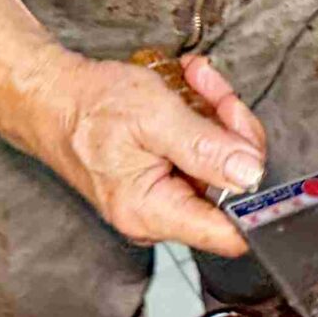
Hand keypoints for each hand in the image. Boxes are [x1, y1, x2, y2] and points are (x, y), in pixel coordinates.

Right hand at [25, 49, 266, 254]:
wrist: (54, 98)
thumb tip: (250, 173)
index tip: (263, 157)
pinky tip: (188, 92)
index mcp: (153, 211)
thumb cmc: (89, 108)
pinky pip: (203, 153)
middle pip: (231, 186)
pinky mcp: (164, 178)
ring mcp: (162, 197)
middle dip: (232, 131)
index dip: (257, 198)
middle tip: (215, 93)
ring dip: (216, 115)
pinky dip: (203, 118)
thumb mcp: (154, 117)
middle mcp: (159, 214)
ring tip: (195, 83)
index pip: (228, 233)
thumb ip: (206, 148)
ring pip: (220, 162)